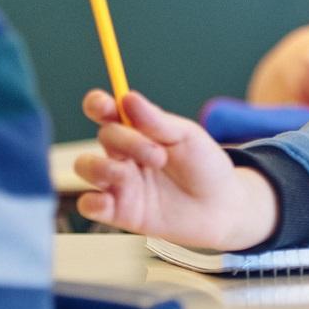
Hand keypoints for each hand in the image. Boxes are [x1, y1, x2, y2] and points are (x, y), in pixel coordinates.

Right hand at [74, 90, 276, 249]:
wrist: (222, 207)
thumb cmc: (205, 166)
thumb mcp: (187, 137)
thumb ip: (156, 121)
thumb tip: (127, 97)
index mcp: (139, 130)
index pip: (107, 111)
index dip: (98, 104)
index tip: (103, 104)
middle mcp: (124, 154)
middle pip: (104, 135)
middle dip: (128, 141)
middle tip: (159, 155)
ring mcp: (120, 182)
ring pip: (86, 166)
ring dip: (103, 166)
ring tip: (131, 175)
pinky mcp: (119, 211)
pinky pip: (89, 205)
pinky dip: (91, 201)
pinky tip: (108, 199)